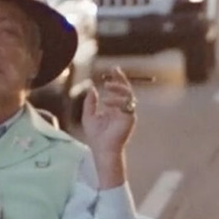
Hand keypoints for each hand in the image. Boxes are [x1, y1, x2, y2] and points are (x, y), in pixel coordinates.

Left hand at [82, 69, 136, 187]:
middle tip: (115, 71)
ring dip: (118, 87)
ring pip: (129, 94)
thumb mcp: (88, 115)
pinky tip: (106, 102)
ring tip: (107, 85)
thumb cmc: (96, 136)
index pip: (118, 90)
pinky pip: (126, 104)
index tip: (113, 69)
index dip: (117, 79)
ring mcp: (127, 113)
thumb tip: (92, 88)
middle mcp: (123, 109)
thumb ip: (90, 102)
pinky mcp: (130, 118)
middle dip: (121, 79)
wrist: (102, 148)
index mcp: (114, 108)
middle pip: (126, 89)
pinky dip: (116, 101)